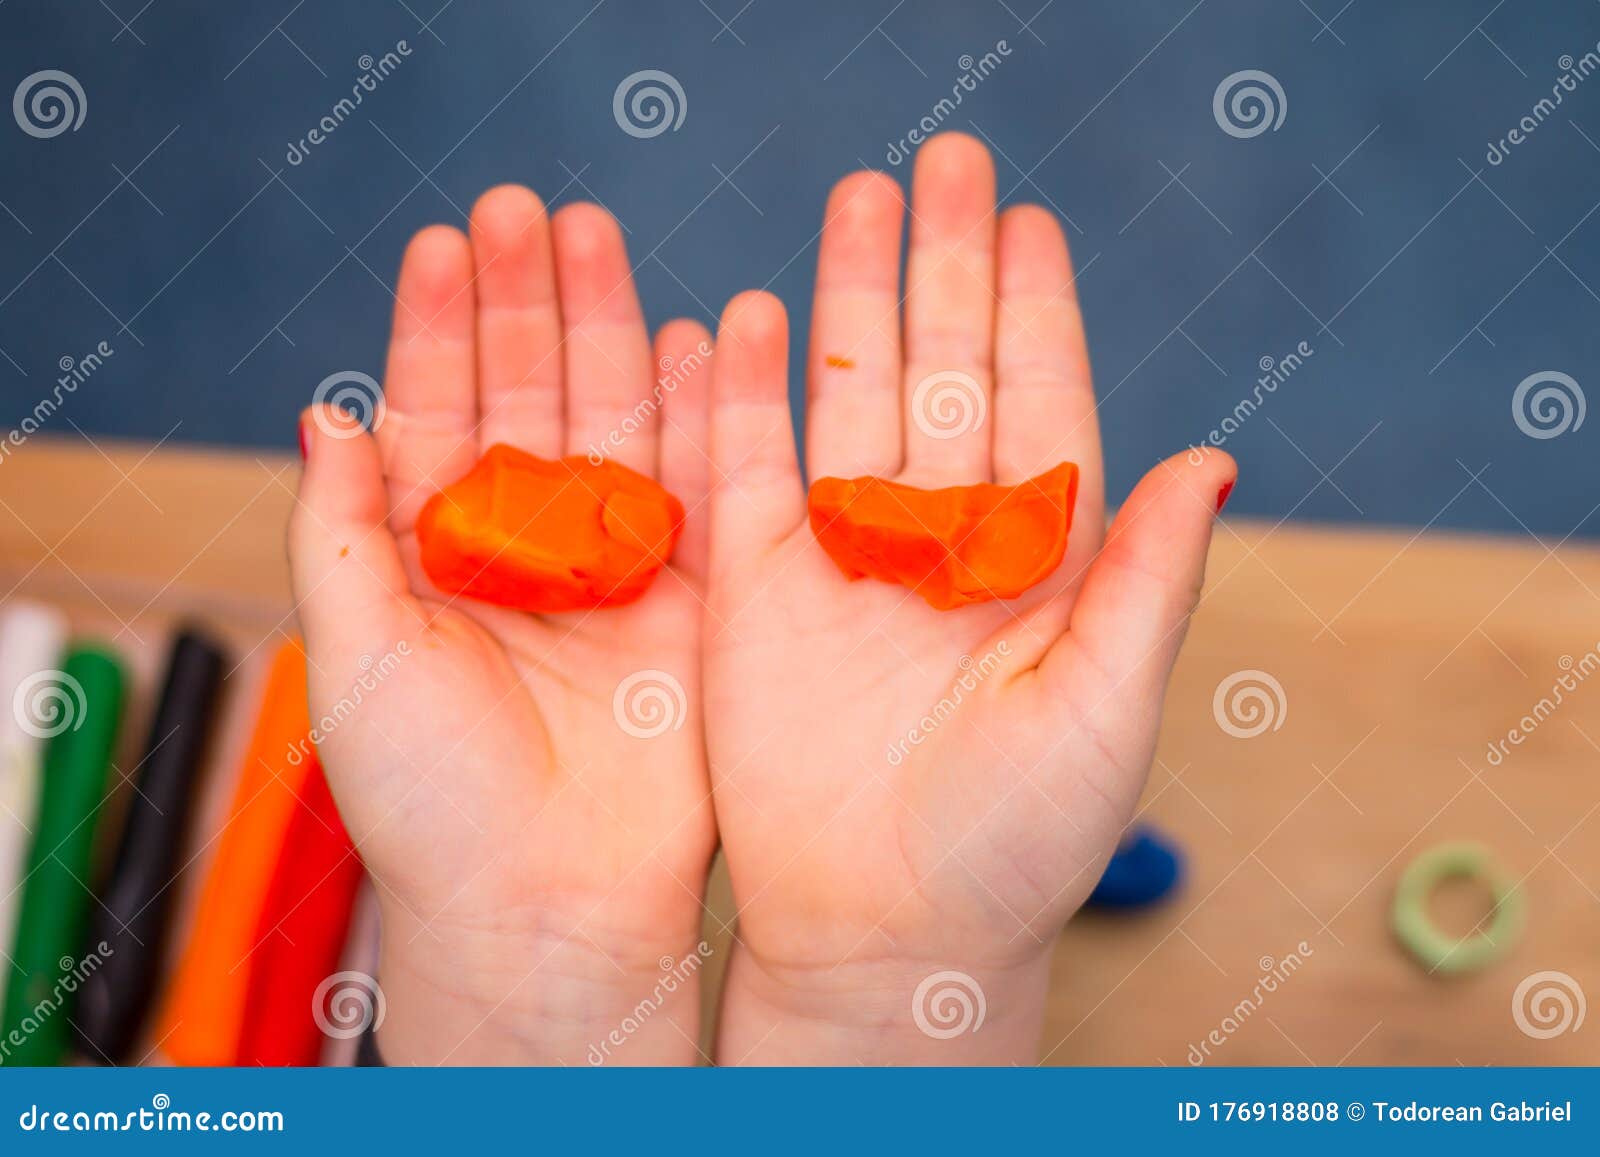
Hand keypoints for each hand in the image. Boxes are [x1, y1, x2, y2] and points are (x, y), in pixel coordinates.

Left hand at [289, 188, 716, 1064]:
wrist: (548, 905)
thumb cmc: (431, 800)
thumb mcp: (353, 656)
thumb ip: (339, 531)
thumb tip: (321, 413)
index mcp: (432, 559)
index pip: (433, 412)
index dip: (437, 327)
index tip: (446, 240)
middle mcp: (524, 551)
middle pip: (527, 397)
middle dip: (526, 304)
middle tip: (531, 211)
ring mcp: (613, 569)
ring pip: (612, 423)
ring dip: (608, 331)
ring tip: (600, 239)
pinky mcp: (694, 600)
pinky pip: (699, 486)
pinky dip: (699, 412)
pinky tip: (693, 337)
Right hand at [701, 134, 1235, 1063]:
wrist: (890, 937)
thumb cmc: (1019, 843)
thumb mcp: (1106, 709)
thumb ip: (1150, 580)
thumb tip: (1212, 457)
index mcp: (1037, 564)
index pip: (1037, 405)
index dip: (1032, 312)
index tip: (1028, 221)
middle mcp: (943, 545)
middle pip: (944, 375)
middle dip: (945, 269)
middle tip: (945, 161)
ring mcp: (846, 563)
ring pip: (849, 403)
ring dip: (854, 302)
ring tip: (859, 197)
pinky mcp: (757, 596)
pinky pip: (748, 474)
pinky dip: (745, 396)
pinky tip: (752, 315)